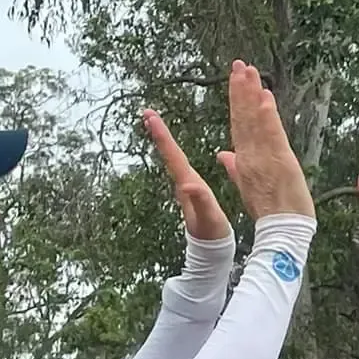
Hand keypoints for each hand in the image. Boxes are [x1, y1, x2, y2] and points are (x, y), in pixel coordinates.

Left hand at [142, 109, 230, 241]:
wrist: (212, 246)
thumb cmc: (211, 232)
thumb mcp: (208, 216)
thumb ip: (199, 200)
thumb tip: (186, 185)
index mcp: (188, 183)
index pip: (173, 156)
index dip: (162, 136)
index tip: (151, 118)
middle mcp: (184, 182)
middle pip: (169, 154)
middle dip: (159, 133)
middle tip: (147, 113)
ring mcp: (186, 185)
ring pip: (172, 158)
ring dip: (163, 140)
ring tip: (154, 122)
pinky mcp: (191, 188)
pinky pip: (180, 163)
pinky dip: (174, 150)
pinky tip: (173, 147)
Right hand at [216, 63, 313, 220]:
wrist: (280, 230)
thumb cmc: (268, 210)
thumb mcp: (247, 186)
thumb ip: (234, 167)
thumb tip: (222, 153)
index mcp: (244, 160)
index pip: (239, 124)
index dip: (236, 101)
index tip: (235, 79)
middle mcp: (250, 155)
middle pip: (243, 117)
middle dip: (240, 89)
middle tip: (239, 64)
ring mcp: (263, 157)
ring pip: (254, 121)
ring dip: (251, 94)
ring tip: (248, 70)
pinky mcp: (280, 162)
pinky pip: (272, 135)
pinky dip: (267, 116)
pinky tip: (264, 97)